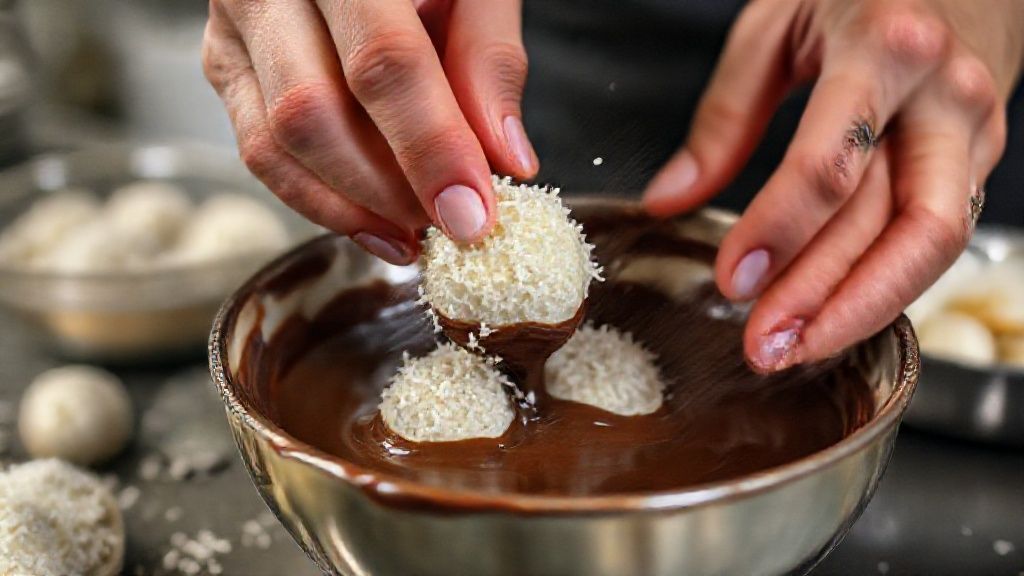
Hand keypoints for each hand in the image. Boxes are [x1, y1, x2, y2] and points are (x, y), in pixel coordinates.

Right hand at [202, 0, 537, 263]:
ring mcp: (234, 27)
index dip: (430, 146)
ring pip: (275, 144)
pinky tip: (376, 224)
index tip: (473, 213)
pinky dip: (322, 202)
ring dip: (353, 207)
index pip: (383, 59)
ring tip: (418, 232)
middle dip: (389, 189)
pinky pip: (260, 152)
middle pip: (312, 111)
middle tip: (452, 226)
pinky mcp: (227, 66)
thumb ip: (489, 58)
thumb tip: (504, 160)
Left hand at [644, 0, 1023, 371]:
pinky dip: (886, 283)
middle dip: (823, 297)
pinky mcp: (981, 158)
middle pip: (894, 222)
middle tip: (763, 345)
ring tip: (796, 346)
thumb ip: (722, 117)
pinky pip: (938, 236)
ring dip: (862, 309)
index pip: (831, 164)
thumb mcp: (774, 26)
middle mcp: (944, 95)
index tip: (732, 280)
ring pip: (931, 244)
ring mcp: (974, 130)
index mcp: (883, 48)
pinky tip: (837, 312)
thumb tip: (669, 199)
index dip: (779, 231)